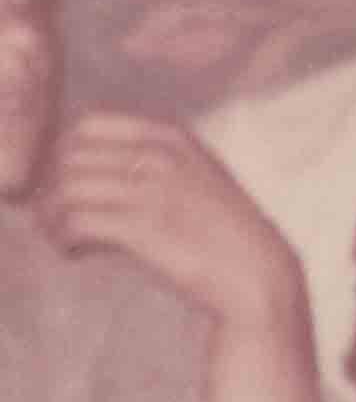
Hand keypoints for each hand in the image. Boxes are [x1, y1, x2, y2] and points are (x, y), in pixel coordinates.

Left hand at [41, 112, 304, 327]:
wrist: (257, 274)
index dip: (65, 157)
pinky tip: (76, 253)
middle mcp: (160, 156)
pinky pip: (74, 223)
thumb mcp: (196, 175)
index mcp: (171, 137)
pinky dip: (63, 239)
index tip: (72, 188)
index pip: (86, 127)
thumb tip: (82, 169)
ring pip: (64, 190)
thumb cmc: (223, 233)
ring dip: (52, 217)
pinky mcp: (142, 228)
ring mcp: (151, 191)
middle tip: (63, 217)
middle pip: (67, 159)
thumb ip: (152, 160)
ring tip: (65, 238)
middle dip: (53, 188)